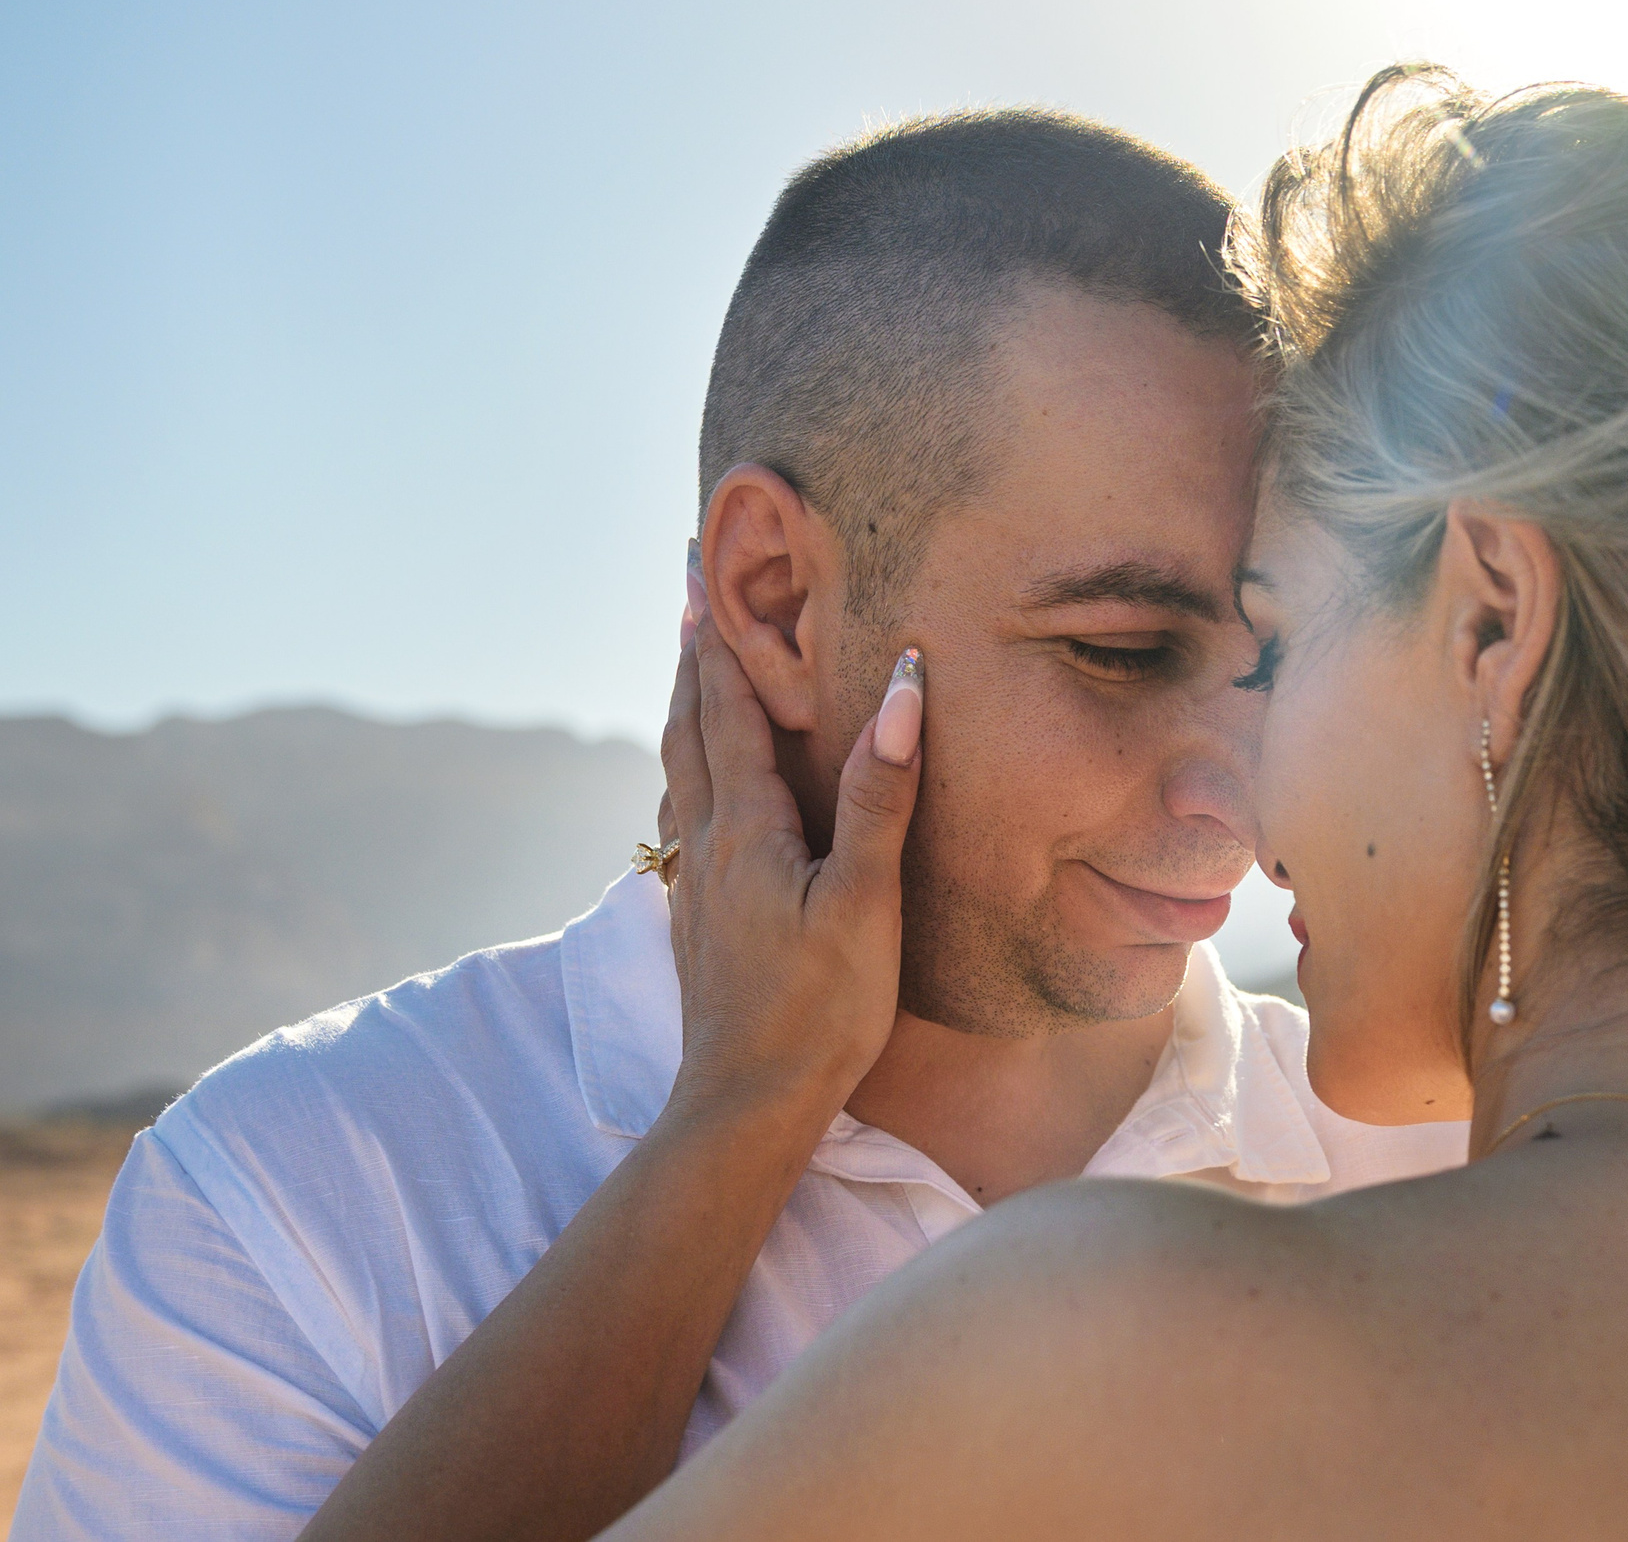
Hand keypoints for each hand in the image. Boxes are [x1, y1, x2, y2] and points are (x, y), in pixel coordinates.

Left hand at [657, 614, 925, 1131]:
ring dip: (683, 711)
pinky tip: (700, 792)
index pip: (726, 708)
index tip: (701, 570)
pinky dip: (689, 770)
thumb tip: (901, 688)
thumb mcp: (865, 899)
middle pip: (688, 728)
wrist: (748, 1103)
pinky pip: (685, 816)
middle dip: (692, 658)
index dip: (718, 637)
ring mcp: (696, 884)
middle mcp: (707, 843)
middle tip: (689, 597)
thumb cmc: (821, 1008)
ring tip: (690, 673)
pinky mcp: (700, 919)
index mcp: (745, 828)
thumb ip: (881, 793)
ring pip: (679, 773)